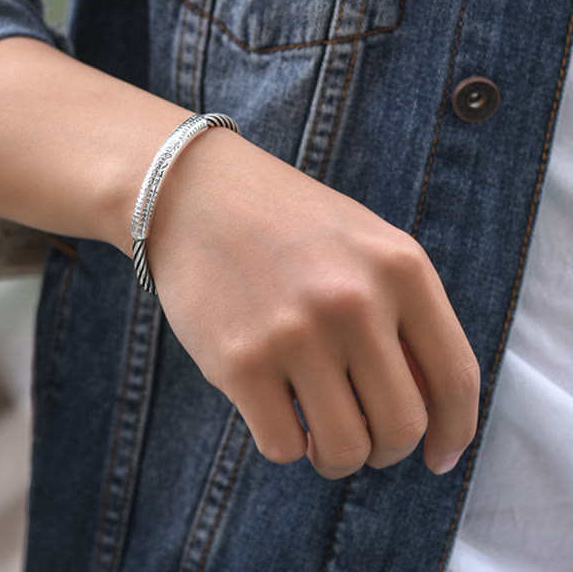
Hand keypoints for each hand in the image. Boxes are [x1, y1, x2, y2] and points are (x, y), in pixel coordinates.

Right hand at [146, 128, 478, 478]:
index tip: (438, 457)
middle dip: (385, 449)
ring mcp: (295, 332)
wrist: (195, 193)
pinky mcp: (239, 361)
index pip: (455, 380)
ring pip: (345, 450)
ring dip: (335, 456)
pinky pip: (282, 446)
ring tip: (318, 434)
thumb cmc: (286, 223)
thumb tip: (430, 409)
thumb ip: (405, 313)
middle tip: (362, 437)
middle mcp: (353, 301)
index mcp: (399, 268)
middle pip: (402, 427)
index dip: (453, 434)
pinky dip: (286, 444)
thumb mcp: (364, 244)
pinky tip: (275, 411)